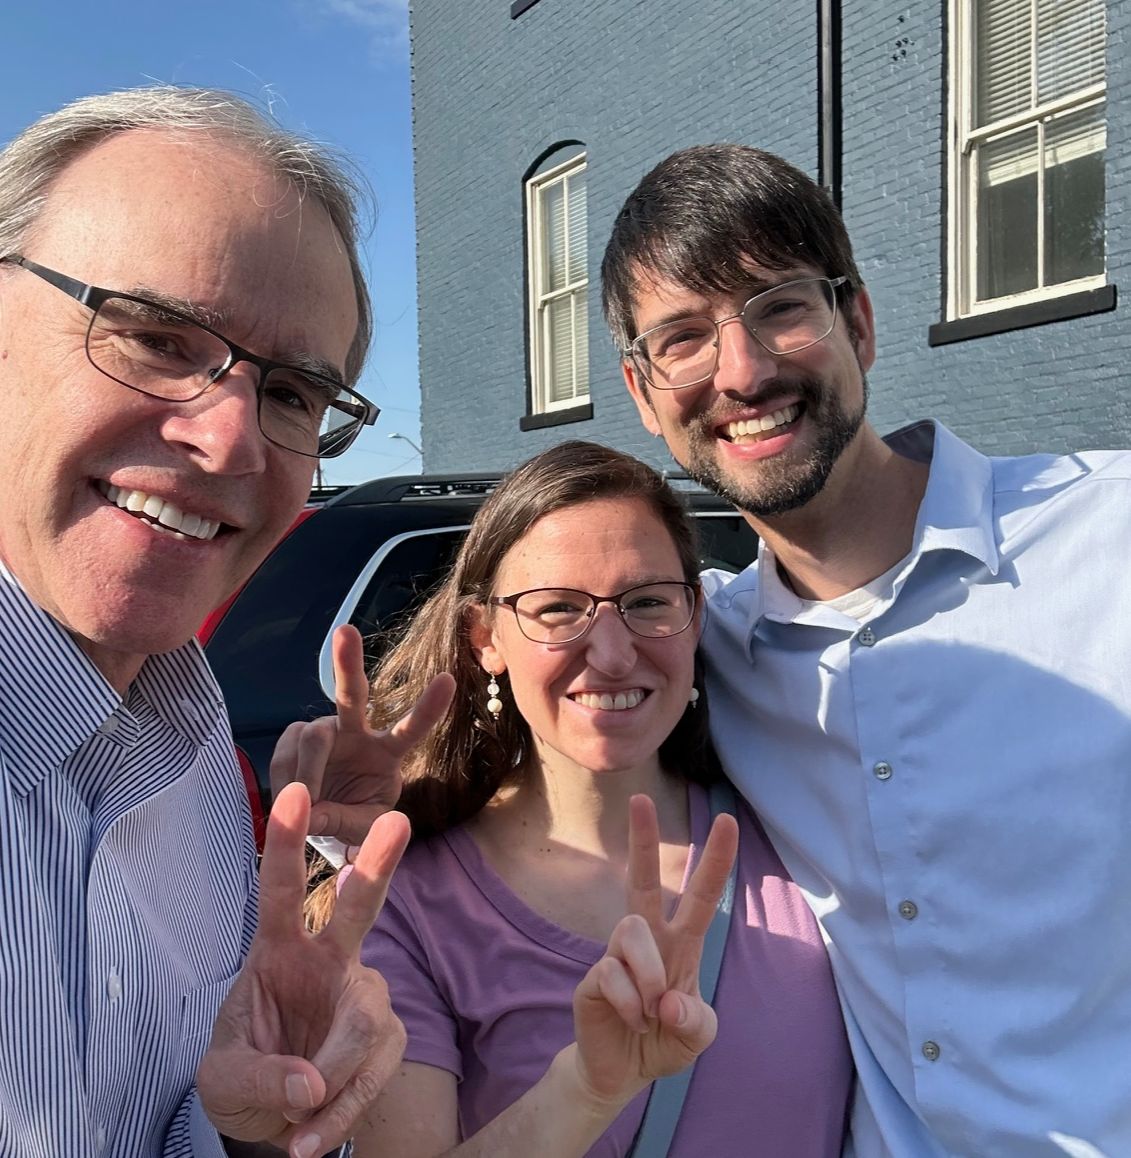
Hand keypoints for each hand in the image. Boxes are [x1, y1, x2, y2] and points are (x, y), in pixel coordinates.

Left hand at [197, 782, 410, 1157]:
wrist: (275, 1119)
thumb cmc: (245, 1072)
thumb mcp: (224, 1078)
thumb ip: (262, 1076)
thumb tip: (311, 1085)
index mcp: (278, 951)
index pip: (278, 891)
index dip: (284, 844)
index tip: (293, 794)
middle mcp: (329, 961)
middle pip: (358, 909)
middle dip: (377, 865)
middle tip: (396, 821)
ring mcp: (363, 997)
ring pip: (364, 1026)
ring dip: (331, 1085)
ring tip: (296, 1127)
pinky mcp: (387, 1038)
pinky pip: (373, 1074)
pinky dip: (341, 1113)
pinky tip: (310, 1138)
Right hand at [270, 625, 453, 851]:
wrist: (324, 817)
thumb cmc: (355, 817)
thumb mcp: (363, 828)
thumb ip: (345, 822)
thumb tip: (314, 813)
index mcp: (388, 752)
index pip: (412, 728)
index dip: (429, 706)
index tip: (449, 679)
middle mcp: (358, 731)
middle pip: (354, 693)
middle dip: (348, 661)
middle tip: (345, 631)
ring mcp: (326, 730)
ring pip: (313, 737)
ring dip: (309, 772)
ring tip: (310, 801)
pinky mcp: (295, 736)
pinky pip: (286, 753)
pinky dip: (287, 779)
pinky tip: (293, 793)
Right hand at [571, 794, 738, 1105]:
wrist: (621, 1073)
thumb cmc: (665, 1040)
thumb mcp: (698, 1036)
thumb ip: (695, 1020)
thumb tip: (668, 1000)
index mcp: (681, 944)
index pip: (700, 896)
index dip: (715, 861)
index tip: (727, 821)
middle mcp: (648, 940)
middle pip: (644, 879)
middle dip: (643, 838)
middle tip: (640, 798)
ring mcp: (617, 955)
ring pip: (632, 930)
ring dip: (649, 975)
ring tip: (650, 1012)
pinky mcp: (593, 977)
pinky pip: (612, 973)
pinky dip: (631, 1005)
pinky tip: (633, 1021)